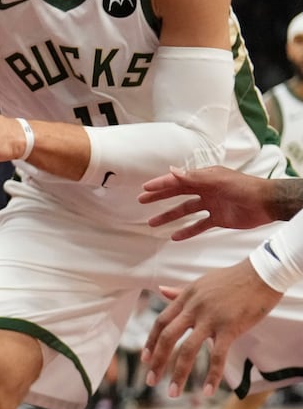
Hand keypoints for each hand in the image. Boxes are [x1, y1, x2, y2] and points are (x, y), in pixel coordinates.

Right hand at [139, 166, 279, 239]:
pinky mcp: (218, 219)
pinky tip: (175, 237)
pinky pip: (199, 225)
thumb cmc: (243, 187)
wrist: (266, 203)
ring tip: (152, 223)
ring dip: (169, 216)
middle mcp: (206, 190)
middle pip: (178, 194)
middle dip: (160, 197)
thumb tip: (171, 170)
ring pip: (185, 211)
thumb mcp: (216, 180)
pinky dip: (188, 231)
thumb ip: (193, 177)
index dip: (161, 184)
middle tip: (142, 201)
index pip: (177, 180)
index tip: (145, 189)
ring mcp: (211, 205)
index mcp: (204, 178)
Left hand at [143, 259, 281, 396]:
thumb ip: (180, 292)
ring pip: (187, 349)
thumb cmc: (232, 279)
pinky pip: (217, 355)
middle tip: (150, 380)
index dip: (150, 341)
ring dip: (178, 373)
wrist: (261, 274)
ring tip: (173, 392)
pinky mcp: (229, 328)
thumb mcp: (201, 283)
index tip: (144, 359)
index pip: (160, 322)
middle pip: (167, 338)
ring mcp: (210, 319)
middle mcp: (193, 309)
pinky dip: (211, 374)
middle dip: (156, 361)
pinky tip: (207, 390)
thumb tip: (162, 290)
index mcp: (185, 299)